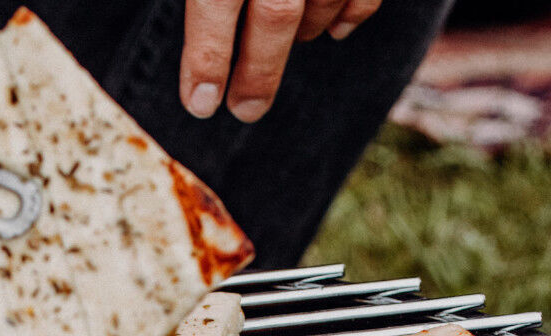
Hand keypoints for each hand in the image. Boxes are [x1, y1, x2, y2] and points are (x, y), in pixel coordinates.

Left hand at [181, 0, 381, 122]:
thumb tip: (198, 51)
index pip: (215, 1)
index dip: (207, 58)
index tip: (200, 105)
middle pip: (276, 14)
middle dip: (258, 73)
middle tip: (244, 109)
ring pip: (321, 2)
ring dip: (303, 33)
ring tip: (279, 46)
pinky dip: (353, 13)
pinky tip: (335, 29)